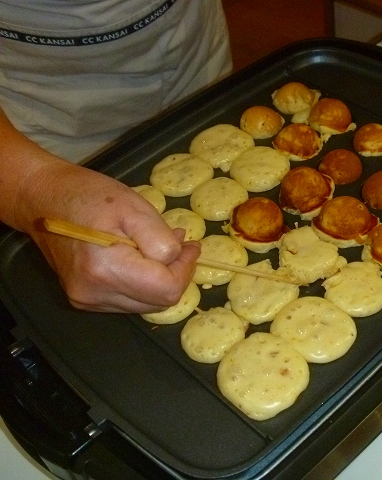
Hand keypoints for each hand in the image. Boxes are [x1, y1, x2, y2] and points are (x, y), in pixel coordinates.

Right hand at [18, 161, 200, 312]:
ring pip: (146, 304)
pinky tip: (141, 258)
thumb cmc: (89, 196)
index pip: (166, 290)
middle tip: (181, 245)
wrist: (42, 199)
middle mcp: (94, 294)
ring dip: (161, 279)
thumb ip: (160, 238)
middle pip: (159, 302)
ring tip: (160, 247)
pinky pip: (129, 300)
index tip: (191, 246)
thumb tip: (178, 257)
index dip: (185, 269)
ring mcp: (87, 300)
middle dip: (176, 274)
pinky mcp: (85, 300)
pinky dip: (143, 283)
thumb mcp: (134, 207)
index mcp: (106, 270)